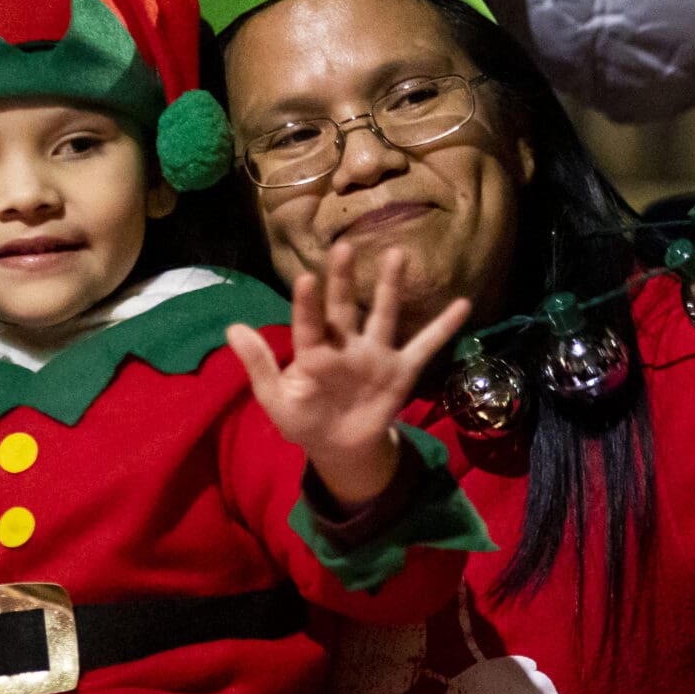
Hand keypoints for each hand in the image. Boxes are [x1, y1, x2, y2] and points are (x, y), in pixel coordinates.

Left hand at [227, 246, 469, 508]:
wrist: (339, 447)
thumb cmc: (304, 419)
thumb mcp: (276, 400)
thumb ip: (259, 365)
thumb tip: (231, 328)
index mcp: (314, 351)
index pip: (308, 324)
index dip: (307, 305)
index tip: (305, 279)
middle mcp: (346, 345)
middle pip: (344, 307)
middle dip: (343, 279)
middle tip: (344, 245)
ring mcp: (375, 355)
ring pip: (383, 315)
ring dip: (389, 287)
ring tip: (397, 254)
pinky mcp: (401, 371)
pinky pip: (425, 346)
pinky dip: (444, 327)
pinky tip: (462, 304)